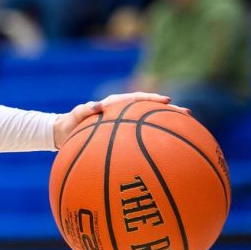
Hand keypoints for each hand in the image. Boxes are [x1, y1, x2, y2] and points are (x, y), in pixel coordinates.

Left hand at [52, 92, 189, 147]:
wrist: (63, 134)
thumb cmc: (69, 124)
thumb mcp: (74, 118)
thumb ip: (84, 111)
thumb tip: (97, 106)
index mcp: (113, 105)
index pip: (136, 99)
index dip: (152, 99)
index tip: (167, 101)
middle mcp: (122, 112)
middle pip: (149, 110)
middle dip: (169, 111)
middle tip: (187, 114)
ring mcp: (123, 124)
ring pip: (148, 122)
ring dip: (166, 125)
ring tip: (186, 129)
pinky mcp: (122, 135)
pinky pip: (140, 136)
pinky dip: (153, 140)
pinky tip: (166, 150)